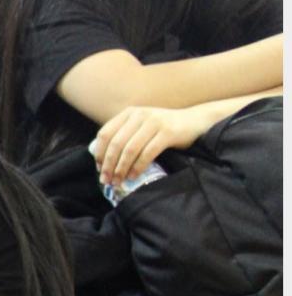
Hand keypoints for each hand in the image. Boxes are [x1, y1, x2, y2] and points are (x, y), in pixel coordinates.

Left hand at [93, 105, 216, 185]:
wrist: (196, 121)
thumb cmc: (165, 129)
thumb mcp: (142, 127)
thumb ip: (125, 136)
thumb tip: (105, 161)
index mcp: (128, 113)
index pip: (105, 134)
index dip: (100, 153)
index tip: (99, 169)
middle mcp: (139, 115)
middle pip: (116, 143)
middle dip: (109, 165)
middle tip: (106, 180)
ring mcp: (154, 122)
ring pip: (130, 149)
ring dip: (121, 168)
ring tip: (119, 181)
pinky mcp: (167, 132)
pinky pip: (147, 153)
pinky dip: (138, 167)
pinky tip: (134, 176)